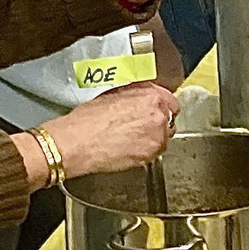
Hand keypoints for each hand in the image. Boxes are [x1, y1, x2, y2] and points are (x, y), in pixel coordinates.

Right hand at [43, 82, 181, 178]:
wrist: (78, 142)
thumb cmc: (88, 119)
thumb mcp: (113, 95)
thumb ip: (135, 95)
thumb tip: (141, 97)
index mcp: (150, 96)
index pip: (170, 101)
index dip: (161, 107)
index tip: (158, 111)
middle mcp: (158, 114)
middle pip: (169, 119)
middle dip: (158, 122)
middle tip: (141, 127)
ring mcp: (156, 136)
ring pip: (164, 137)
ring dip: (154, 137)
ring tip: (133, 139)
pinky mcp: (150, 154)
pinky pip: (156, 152)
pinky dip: (147, 151)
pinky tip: (130, 148)